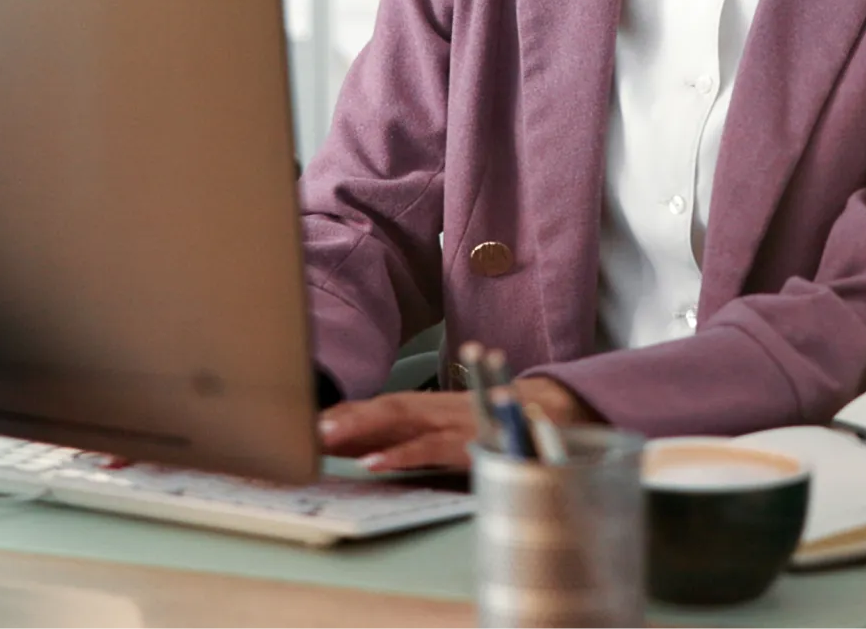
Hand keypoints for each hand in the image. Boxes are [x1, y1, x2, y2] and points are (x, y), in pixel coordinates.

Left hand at [317, 377, 596, 472]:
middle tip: (304, 428)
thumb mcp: (457, 427)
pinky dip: (402, 452)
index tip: (307, 422)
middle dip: (344, 416)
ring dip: (361, 427)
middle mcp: (441, 406)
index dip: (347, 412)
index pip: (384, 405)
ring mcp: (456, 420)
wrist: (562, 414)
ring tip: (326, 438)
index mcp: (435, 405)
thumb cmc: (503, 425)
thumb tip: (364, 450)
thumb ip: (416, 435)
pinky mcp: (472, 441)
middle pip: (386, 406)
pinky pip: (431, 447)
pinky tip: (375, 461)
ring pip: (402, 419)